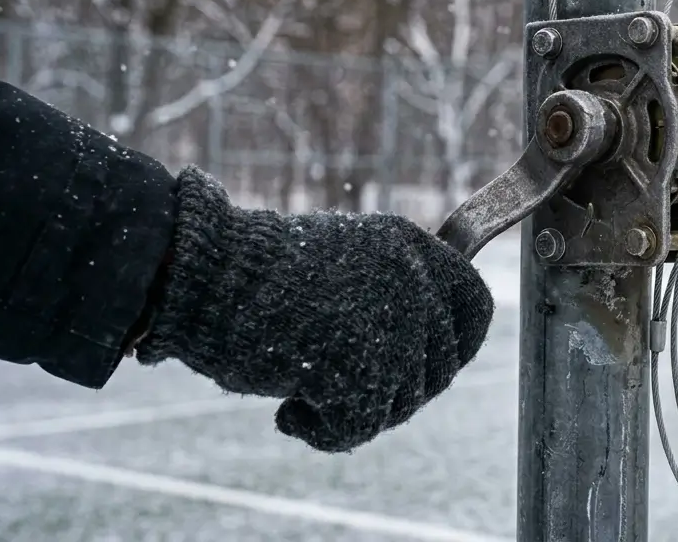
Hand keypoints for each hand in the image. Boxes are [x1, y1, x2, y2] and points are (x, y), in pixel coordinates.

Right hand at [134, 168, 493, 451]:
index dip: (458, 345)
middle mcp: (412, 280)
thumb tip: (429, 346)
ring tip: (303, 381)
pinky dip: (321, 432)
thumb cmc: (255, 275)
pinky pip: (359, 428)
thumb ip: (390, 292)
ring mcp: (391, 325)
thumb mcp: (344, 261)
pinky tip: (289, 410)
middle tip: (340, 382)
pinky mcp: (360, 367)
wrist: (202, 273)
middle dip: (395, 389)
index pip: (475, 305)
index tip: (424, 365)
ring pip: (399, 402)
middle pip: (439, 368)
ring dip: (353, 408)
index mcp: (409, 245)